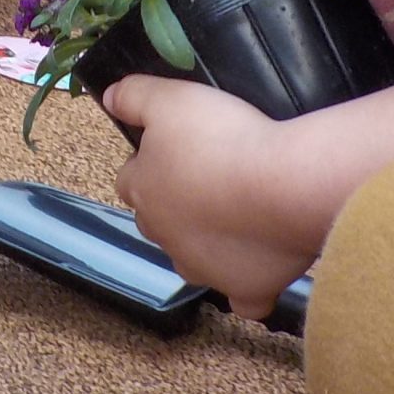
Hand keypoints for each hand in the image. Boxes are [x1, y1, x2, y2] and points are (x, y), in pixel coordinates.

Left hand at [103, 77, 315, 320]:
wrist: (283, 185)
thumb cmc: (225, 139)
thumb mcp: (173, 99)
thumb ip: (135, 96)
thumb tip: (109, 98)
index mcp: (144, 190)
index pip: (131, 179)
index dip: (151, 163)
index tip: (178, 148)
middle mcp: (165, 236)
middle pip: (159, 221)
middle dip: (176, 204)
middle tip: (213, 177)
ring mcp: (203, 268)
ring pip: (193, 259)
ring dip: (207, 243)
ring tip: (239, 216)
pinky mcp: (245, 289)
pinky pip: (243, 297)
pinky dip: (248, 286)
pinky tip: (260, 267)